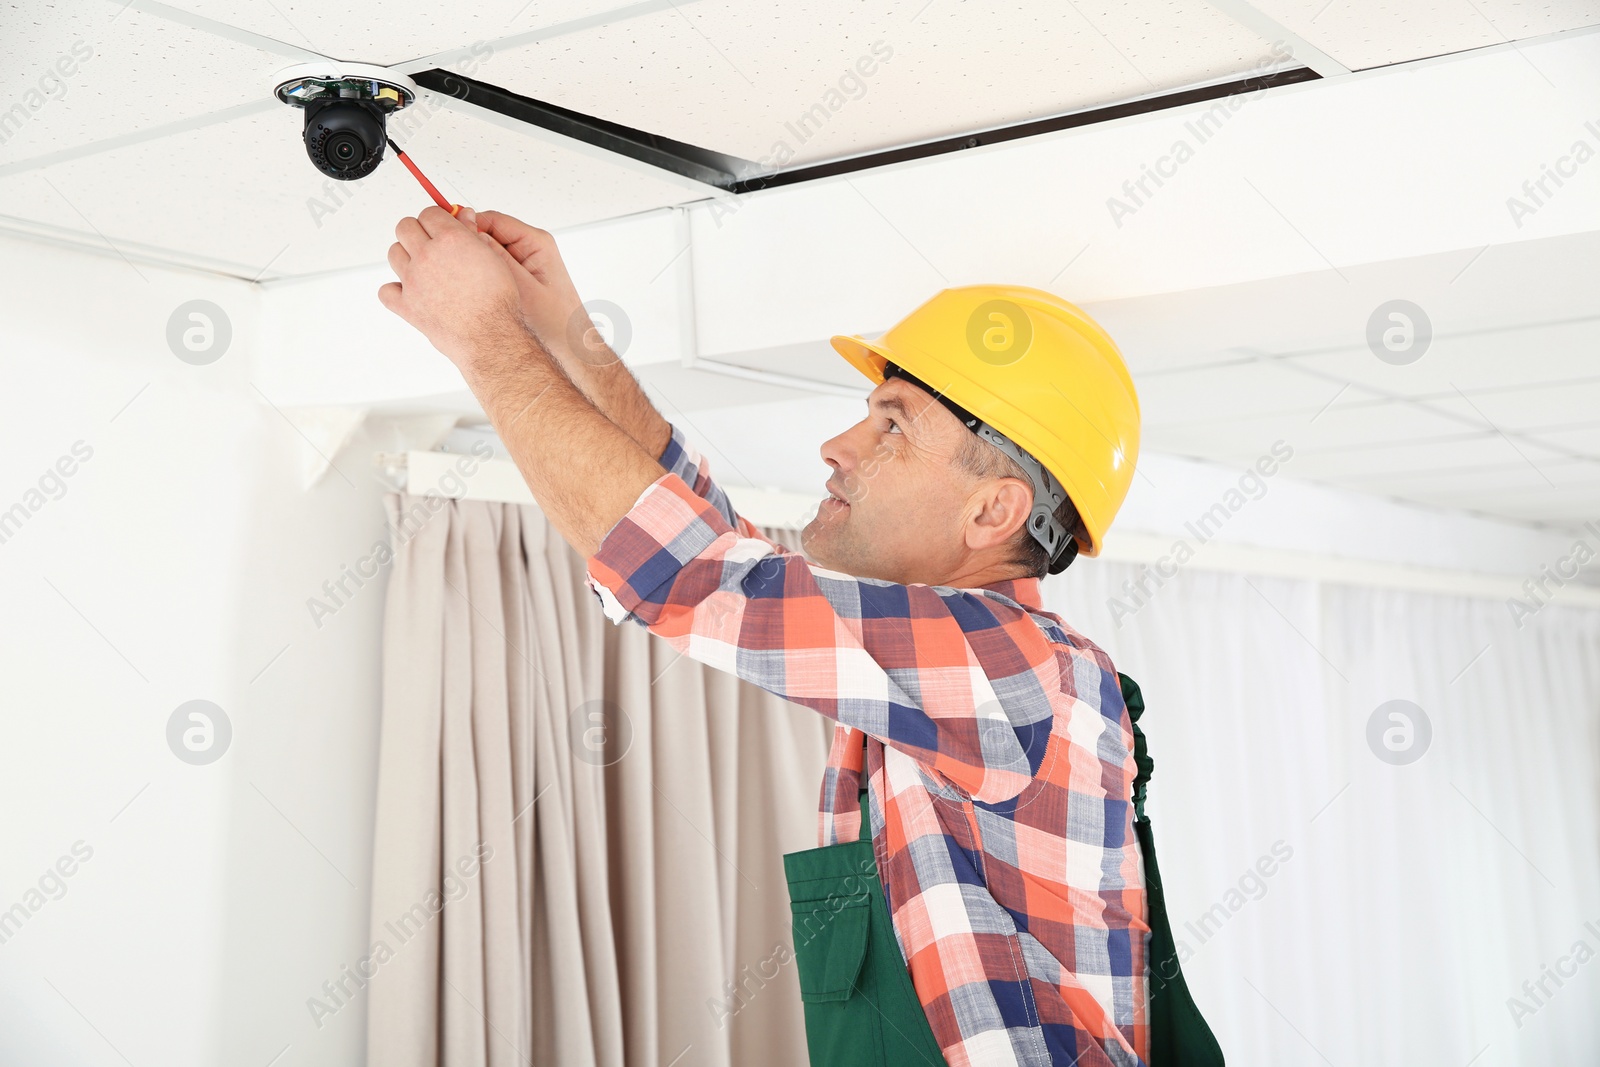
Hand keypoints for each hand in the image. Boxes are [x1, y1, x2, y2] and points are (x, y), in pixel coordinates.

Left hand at [378, 206, 525, 372]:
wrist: (490, 336)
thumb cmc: (496, 302)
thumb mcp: (492, 257)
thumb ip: (472, 233)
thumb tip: (464, 216)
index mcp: (450, 239)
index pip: (429, 213)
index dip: (436, 218)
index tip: (440, 225)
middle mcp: (427, 256)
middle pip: (405, 227)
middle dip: (417, 231)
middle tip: (429, 242)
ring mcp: (413, 280)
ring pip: (394, 253)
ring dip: (405, 255)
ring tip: (422, 266)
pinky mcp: (406, 305)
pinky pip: (386, 290)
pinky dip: (394, 289)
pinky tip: (409, 291)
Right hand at [461, 209, 611, 366]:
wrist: (572, 353)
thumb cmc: (556, 326)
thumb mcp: (523, 291)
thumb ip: (498, 260)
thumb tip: (469, 233)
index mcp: (536, 243)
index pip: (491, 220)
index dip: (465, 227)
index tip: (445, 240)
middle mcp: (530, 249)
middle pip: (486, 235)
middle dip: (467, 249)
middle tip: (449, 267)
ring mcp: (522, 265)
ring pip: (486, 254)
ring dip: (471, 267)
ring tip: (461, 286)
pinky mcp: (517, 280)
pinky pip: (491, 271)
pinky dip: (478, 280)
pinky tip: (471, 296)